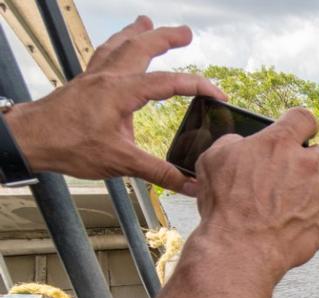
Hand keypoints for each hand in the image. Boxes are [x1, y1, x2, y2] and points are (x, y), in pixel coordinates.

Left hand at [4, 16, 224, 194]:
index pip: (169, 82)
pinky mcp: (82, 83)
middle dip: (166, 38)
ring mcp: (92, 77)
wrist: (30, 139)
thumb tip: (190, 184)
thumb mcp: (120, 162)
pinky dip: (114, 46)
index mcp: (120, 92)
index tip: (218, 93)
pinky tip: (116, 48)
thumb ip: (159, 173)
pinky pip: (102, 54)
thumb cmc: (68, 146)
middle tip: (186, 33)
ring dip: (136, 33)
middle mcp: (107, 78)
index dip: (198, 86)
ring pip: (118, 45)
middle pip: (141, 47)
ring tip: (147, 23)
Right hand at [189, 108, 318, 283]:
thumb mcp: (213, 160)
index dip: (301, 125)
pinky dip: (308, 221)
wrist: (240, 249)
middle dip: (311, 162)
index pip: (303, 118)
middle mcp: (306, 165)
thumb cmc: (224, 206)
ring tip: (281, 211)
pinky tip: (286, 229)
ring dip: (306, 195)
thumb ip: (234, 143)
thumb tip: (242, 143)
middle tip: (292, 176)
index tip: (300, 132)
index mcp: (279, 144)